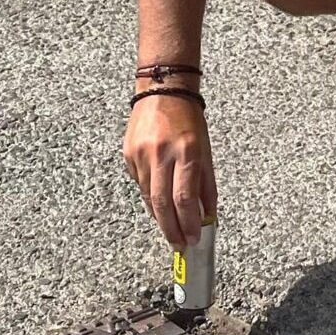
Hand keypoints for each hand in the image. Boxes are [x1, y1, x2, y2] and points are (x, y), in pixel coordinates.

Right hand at [121, 92, 214, 247]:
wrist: (162, 89)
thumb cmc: (189, 119)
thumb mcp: (205, 149)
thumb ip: (205, 184)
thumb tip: (207, 216)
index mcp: (186, 151)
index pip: (185, 198)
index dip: (188, 223)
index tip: (193, 239)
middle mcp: (161, 153)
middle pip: (163, 203)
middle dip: (171, 230)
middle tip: (178, 245)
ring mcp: (141, 154)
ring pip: (149, 197)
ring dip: (160, 218)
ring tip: (171, 230)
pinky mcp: (128, 154)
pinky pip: (140, 184)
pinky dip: (150, 197)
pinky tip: (159, 204)